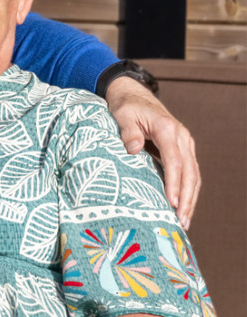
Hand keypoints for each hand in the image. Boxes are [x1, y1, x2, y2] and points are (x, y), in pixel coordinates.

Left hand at [104, 76, 199, 227]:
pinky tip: (183, 207)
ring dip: (191, 198)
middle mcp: (181, 136)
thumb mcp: (122, 115)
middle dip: (187, 198)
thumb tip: (133, 150)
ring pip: (193, 174)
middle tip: (182, 221)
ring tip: (184, 221)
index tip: (173, 203)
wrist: (133, 95)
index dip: (174, 183)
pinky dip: (188, 190)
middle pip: (189, 171)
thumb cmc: (125, 106)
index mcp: (167, 128)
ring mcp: (184, 143)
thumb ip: (128, 132)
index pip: (174, 161)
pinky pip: (189, 172)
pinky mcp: (182, 148)